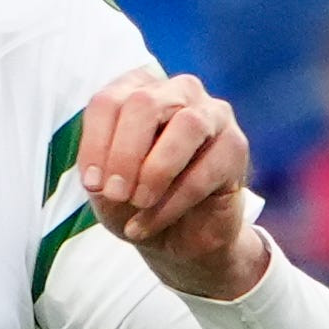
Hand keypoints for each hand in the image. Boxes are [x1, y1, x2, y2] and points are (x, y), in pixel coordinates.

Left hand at [78, 67, 268, 300]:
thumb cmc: (138, 200)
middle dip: (124, 153)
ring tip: (138, 203)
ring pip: (187, 124)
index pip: (109, 102)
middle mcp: (177, 91)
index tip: (92, 184)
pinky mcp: (236, 145)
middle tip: (115, 194)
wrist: (180, 237)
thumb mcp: (106, 189)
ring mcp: (212, 114)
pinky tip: (150, 223)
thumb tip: (103, 178)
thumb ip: (101, 174)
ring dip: (156, 169)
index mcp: (138, 91)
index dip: (95, 144)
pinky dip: (173, 202)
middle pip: (145, 103)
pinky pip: (207, 168)